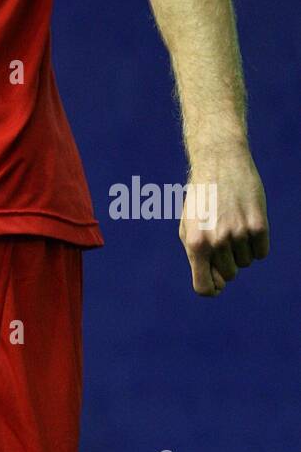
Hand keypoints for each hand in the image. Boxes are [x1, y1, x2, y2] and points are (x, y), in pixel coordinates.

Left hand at [178, 147, 268, 295]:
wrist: (219, 162)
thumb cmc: (201, 198)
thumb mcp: (189, 225)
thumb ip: (198, 256)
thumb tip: (218, 283)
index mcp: (195, 243)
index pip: (204, 287)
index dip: (212, 289)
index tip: (216, 285)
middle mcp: (217, 241)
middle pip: (229, 276)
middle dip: (226, 262)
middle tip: (222, 237)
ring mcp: (239, 233)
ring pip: (246, 263)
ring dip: (241, 250)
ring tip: (232, 224)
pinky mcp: (259, 225)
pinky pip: (262, 252)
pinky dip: (257, 244)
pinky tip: (247, 223)